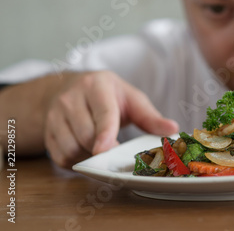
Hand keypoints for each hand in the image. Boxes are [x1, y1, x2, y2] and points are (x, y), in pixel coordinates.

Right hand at [44, 71, 178, 167]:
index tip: (106, 148)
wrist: (70, 88)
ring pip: (71, 148)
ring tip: (99, 144)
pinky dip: (75, 160)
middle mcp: (71, 98)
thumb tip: (173, 129)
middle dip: (103, 148)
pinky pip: (60, 157)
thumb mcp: (131, 98)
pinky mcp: (47, 131)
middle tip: (115, 145)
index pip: (102, 112)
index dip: (105, 132)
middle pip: (86, 135)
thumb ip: (150, 116)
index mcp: (97, 86)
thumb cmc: (108, 95)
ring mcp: (55, 114)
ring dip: (89, 155)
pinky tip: (85, 149)